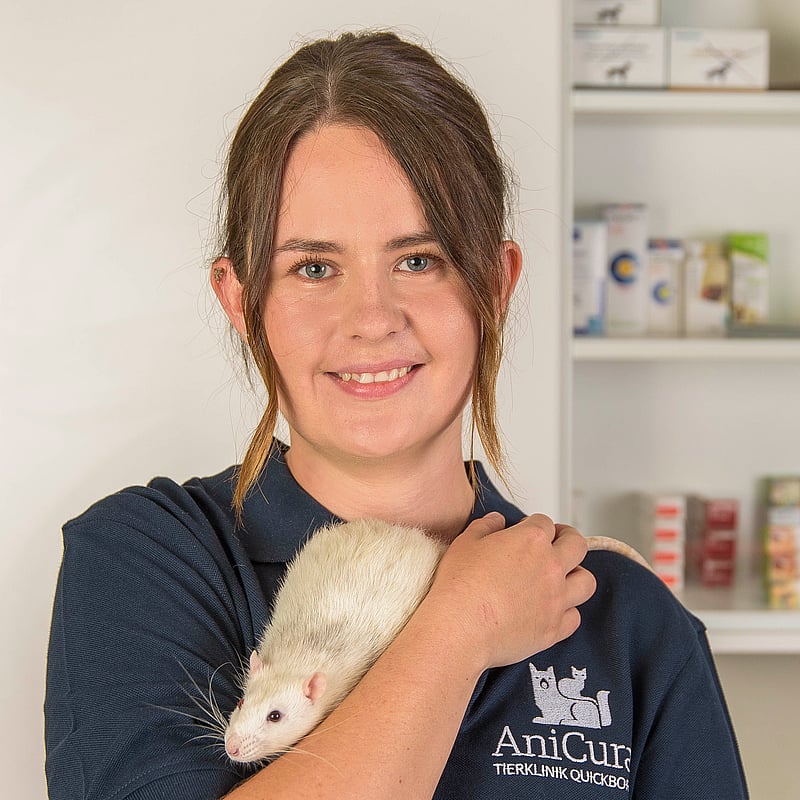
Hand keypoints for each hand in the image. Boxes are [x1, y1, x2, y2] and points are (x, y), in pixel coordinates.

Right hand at [426, 512, 595, 670]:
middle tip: (557, 543)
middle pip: (576, 545)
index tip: (527, 531)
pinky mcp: (554, 629)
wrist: (460, 628)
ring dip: (576, 575)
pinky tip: (552, 609)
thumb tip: (496, 520)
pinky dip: (566, 611)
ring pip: (586, 581)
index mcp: (531, 540)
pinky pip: (574, 617)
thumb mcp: (465, 543)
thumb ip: (485, 526)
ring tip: (562, 577)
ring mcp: (556, 599)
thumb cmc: (459, 585)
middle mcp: (550, 566)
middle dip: (568, 539)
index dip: (534, 525)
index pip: (544, 522)